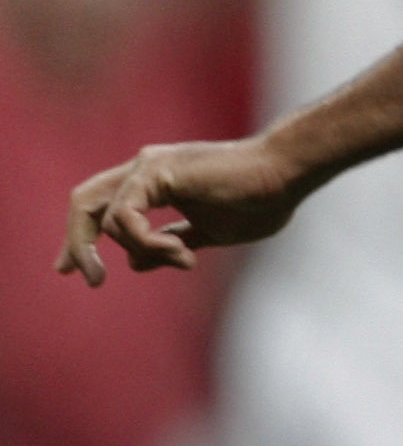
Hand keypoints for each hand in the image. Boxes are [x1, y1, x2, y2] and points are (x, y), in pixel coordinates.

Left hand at [57, 135, 308, 286]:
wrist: (287, 174)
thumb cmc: (261, 199)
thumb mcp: (208, 232)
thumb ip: (171, 242)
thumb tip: (133, 264)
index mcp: (156, 180)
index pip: (98, 205)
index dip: (80, 238)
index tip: (72, 270)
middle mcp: (145, 167)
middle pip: (84, 204)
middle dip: (78, 244)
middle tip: (92, 279)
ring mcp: (148, 165)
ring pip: (103, 219)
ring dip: (137, 249)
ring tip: (182, 257)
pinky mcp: (155, 171)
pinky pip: (124, 219)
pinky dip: (146, 242)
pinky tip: (180, 251)